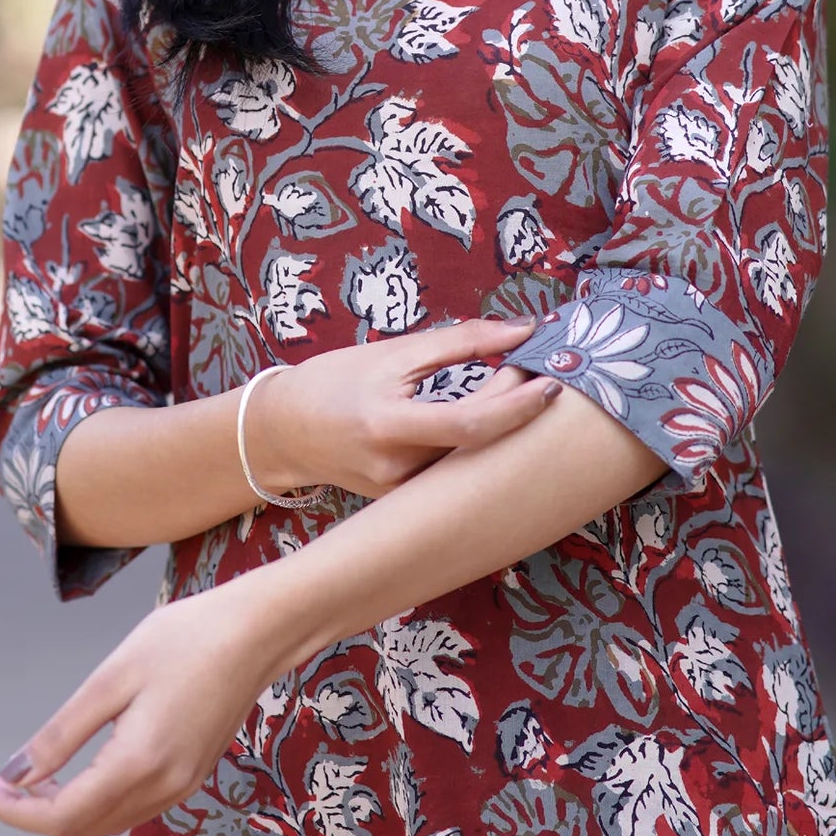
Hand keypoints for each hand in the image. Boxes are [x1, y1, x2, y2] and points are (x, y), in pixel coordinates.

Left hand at [0, 584, 276, 835]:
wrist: (258, 631)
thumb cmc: (185, 639)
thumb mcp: (113, 677)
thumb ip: (62, 733)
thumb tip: (15, 776)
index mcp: (138, 764)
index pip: (62, 817)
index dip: (15, 812)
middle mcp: (163, 787)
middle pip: (82, 829)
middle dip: (36, 812)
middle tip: (5, 776)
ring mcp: (183, 786)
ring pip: (108, 824)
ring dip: (67, 809)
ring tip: (39, 771)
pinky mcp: (193, 776)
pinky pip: (134, 809)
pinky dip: (99, 800)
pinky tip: (84, 766)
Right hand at [249, 315, 558, 499]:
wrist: (284, 431)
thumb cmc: (336, 381)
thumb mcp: (393, 353)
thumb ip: (460, 341)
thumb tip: (521, 330)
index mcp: (387, 426)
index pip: (469, 426)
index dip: (516, 407)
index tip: (551, 383)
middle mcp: (396, 471)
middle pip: (478, 447)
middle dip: (514, 411)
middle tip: (528, 374)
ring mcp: (400, 496)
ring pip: (469, 465)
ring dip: (496, 430)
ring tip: (506, 391)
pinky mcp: (404, 506)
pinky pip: (452, 477)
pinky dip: (475, 449)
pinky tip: (484, 423)